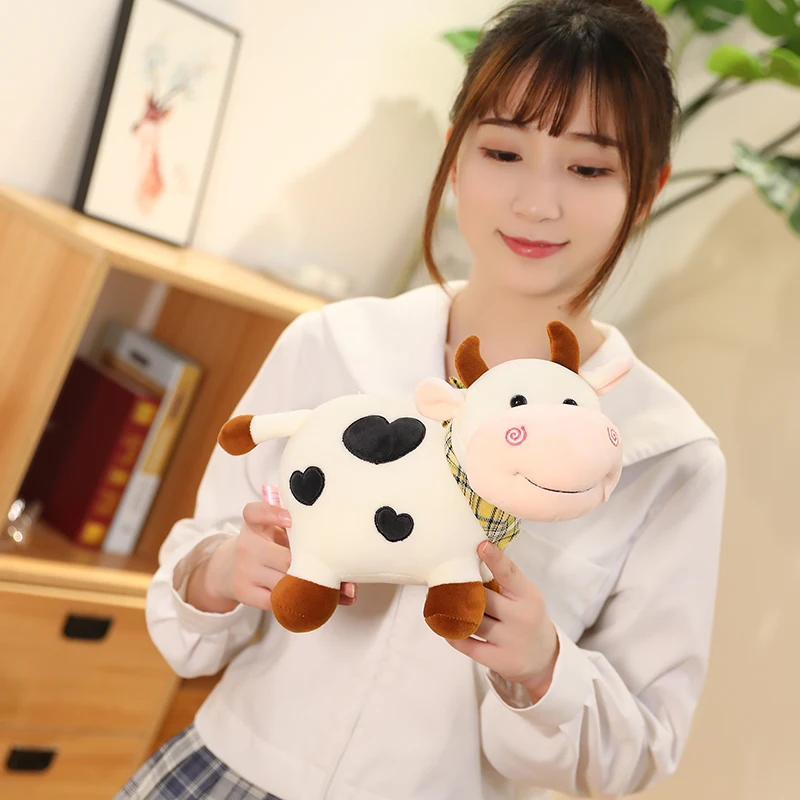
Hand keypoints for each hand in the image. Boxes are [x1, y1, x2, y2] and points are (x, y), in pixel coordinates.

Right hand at [186, 501, 356, 612]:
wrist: (228, 570)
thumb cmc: (264, 546)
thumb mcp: (272, 530)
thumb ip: (298, 530)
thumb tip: (339, 546)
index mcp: (255, 524)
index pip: (254, 513)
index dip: (272, 514)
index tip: (291, 519)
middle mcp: (247, 546)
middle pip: (286, 558)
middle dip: (315, 564)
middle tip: (341, 568)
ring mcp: (245, 571)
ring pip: (286, 582)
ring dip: (316, 588)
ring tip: (342, 589)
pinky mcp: (246, 593)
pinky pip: (280, 601)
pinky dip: (302, 603)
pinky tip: (320, 602)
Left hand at [447, 541, 558, 702]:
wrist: (544, 658)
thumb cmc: (527, 617)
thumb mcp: (525, 595)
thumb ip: (504, 581)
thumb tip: (471, 557)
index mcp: (528, 596)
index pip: (510, 574)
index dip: (495, 559)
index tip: (481, 545)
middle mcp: (521, 617)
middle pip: (483, 597)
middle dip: (465, 589)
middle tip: (448, 580)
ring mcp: (510, 640)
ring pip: (472, 620)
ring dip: (454, 611)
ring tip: (441, 601)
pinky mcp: (498, 659)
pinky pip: (466, 643)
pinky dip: (452, 633)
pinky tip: (446, 624)